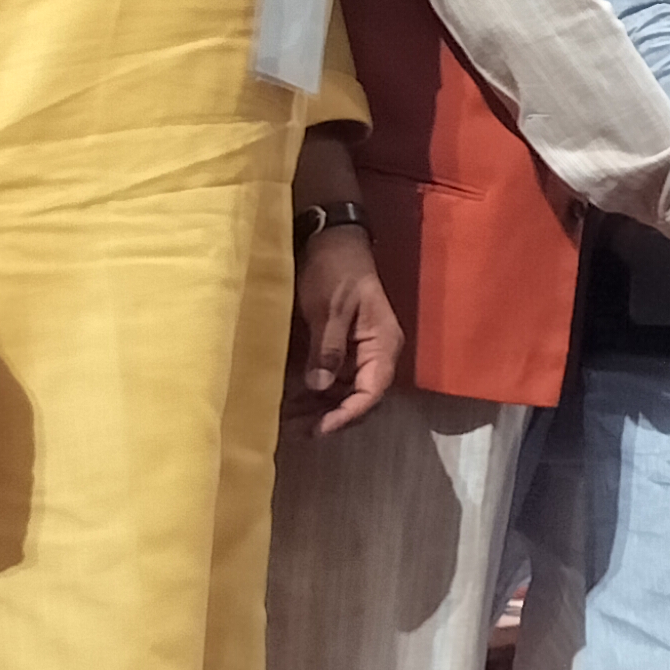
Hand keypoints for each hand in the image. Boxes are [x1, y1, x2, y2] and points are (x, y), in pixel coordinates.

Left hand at [288, 224, 403, 435]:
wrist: (331, 241)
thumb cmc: (335, 270)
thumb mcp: (330, 307)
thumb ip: (328, 347)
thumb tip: (321, 386)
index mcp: (382, 343)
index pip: (373, 390)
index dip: (348, 413)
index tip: (320, 427)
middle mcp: (375, 354)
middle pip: (360, 397)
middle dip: (331, 415)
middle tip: (297, 428)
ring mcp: (358, 353)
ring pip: (343, 392)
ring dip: (319, 407)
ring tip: (287, 419)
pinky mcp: (340, 349)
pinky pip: (331, 380)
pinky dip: (313, 393)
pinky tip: (290, 400)